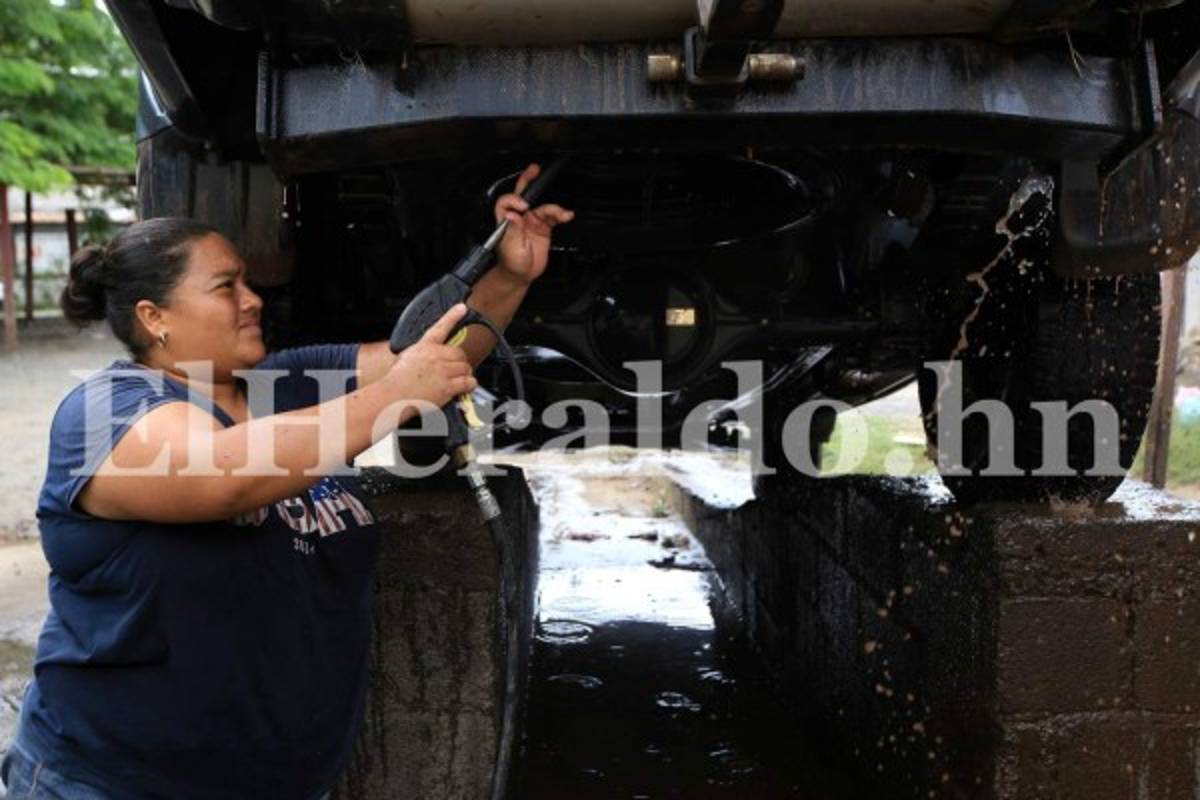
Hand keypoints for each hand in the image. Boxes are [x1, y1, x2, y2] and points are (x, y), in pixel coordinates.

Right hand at [385, 304, 476, 407]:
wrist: (392, 397)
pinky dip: (469, 385)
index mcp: (423, 347)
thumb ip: (421, 354)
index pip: (440, 327)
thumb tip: (431, 357)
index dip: (452, 316)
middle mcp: (435, 356)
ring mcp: (442, 371)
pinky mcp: (447, 386)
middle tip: (454, 369)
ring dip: (464, 374)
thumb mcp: (405, 358)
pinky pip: (468, 382)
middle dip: (459, 361)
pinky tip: (465, 387)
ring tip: (457, 380)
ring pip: (465, 367)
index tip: (462, 308)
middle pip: (459, 352)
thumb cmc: (395, 382)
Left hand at [494, 163, 574, 286]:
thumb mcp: (510, 248)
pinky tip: (566, 215)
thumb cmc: (512, 263)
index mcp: (506, 221)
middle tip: (534, 170)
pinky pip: (553, 216)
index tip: (523, 207)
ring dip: (553, 208)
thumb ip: (512, 231)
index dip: (514, 200)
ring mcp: (531, 221)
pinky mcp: (543, 227)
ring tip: (561, 213)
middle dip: (527, 180)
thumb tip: (512, 215)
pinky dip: (561, 215)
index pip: (506, 202)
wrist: (522, 274)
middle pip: (522, 194)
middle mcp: (519, 218)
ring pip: (542, 206)